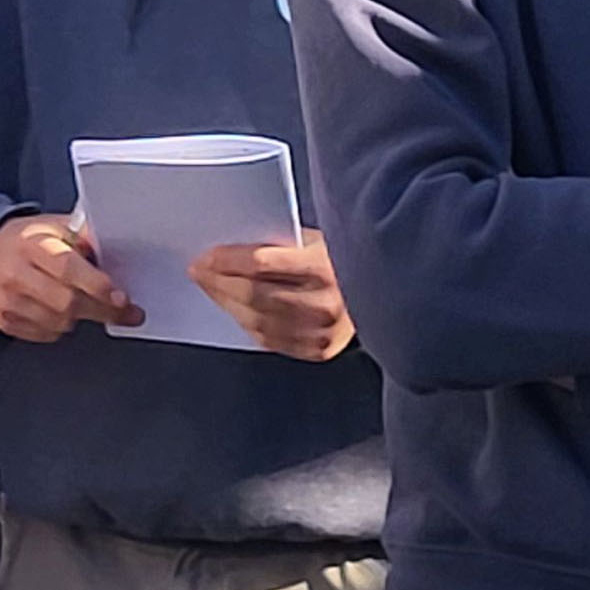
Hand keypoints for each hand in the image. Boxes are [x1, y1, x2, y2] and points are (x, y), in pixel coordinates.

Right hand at [0, 214, 139, 342]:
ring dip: (80, 316)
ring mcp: (7, 300)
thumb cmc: (34, 239)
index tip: (121, 298)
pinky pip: (46, 334)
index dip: (97, 286)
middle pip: (66, 303)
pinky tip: (60, 309)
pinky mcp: (5, 320)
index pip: (67, 268)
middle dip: (101, 309)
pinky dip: (61, 326)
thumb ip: (88, 240)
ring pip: (58, 323)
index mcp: (31, 243)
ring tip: (84, 301)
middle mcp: (15, 272)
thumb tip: (119, 259)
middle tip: (126, 312)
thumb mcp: (60, 226)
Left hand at [188, 231, 354, 361]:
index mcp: (324, 267)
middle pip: (254, 294)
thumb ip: (281, 246)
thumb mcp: (318, 240)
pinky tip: (235, 310)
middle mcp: (324, 303)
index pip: (261, 263)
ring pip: (257, 320)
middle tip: (199, 272)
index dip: (226, 260)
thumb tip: (230, 250)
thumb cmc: (347, 259)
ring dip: (227, 304)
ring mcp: (322, 332)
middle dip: (218, 282)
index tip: (205, 257)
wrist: (390, 290)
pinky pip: (270, 339)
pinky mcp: (319, 349)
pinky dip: (247, 324)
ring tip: (211, 289)